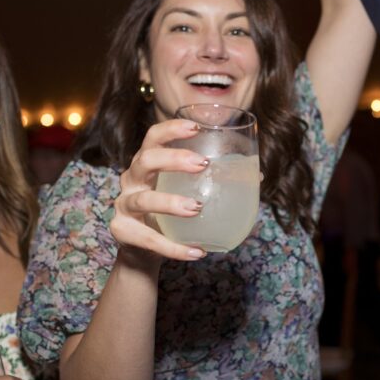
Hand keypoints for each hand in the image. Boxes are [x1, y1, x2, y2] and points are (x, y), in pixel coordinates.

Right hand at [111, 118, 208, 261]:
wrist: (141, 252)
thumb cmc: (168, 214)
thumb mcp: (186, 192)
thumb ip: (215, 182)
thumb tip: (257, 175)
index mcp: (147, 164)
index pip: (153, 138)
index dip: (171, 129)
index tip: (196, 127)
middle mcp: (132, 180)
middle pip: (145, 160)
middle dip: (173, 159)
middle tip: (202, 165)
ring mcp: (124, 206)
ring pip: (143, 200)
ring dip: (170, 203)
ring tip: (197, 208)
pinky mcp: (122, 232)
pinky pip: (149, 240)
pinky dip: (174, 248)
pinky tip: (197, 252)